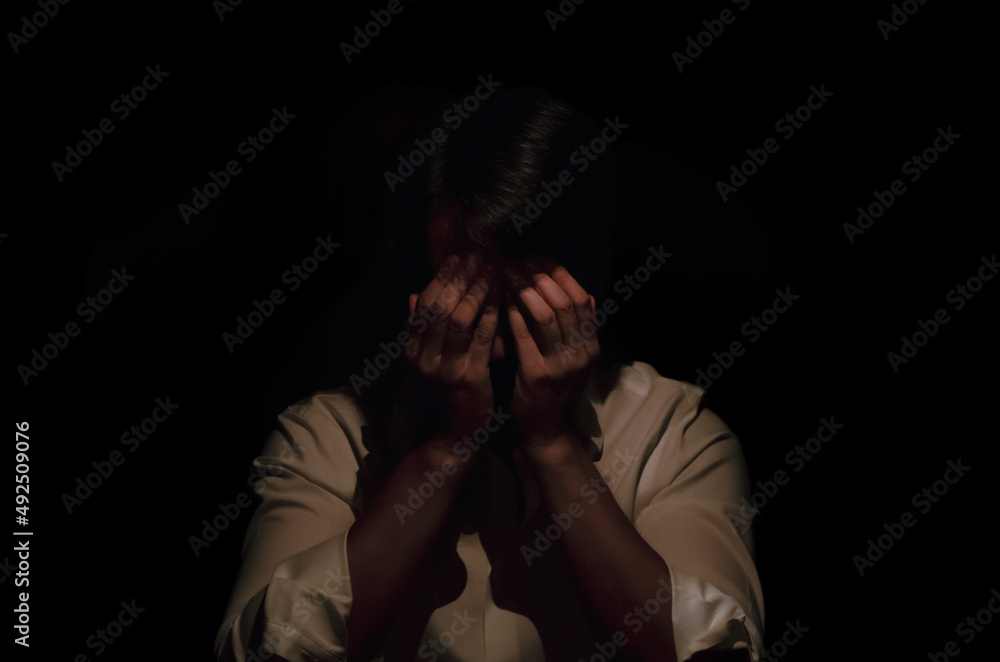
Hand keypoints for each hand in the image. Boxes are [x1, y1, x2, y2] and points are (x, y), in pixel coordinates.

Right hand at [403, 253, 499, 436]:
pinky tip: (502, 296)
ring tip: (491, 270)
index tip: (458, 258)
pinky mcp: (469, 377)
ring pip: (460, 318)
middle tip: (477, 257)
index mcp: (411, 351)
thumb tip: (415, 295)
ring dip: (477, 290)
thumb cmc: (446, 391)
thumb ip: (421, 330)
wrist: (456, 432)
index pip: (424, 304)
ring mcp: (445, 369)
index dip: (442, 278)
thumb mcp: (427, 360)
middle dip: (460, 278)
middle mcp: (423, 358)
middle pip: (440, 307)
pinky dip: (492, 312)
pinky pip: (482, 337)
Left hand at [503, 259, 599, 443]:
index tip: (538, 258)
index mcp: (591, 344)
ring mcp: (562, 366)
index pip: (580, 297)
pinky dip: (513, 315)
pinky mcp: (538, 376)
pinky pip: (525, 337)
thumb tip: (586, 294)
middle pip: (564, 302)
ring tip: (506, 274)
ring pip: (546, 315)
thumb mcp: (574, 357)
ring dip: (525, 290)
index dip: (560, 274)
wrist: (545, 428)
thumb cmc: (554, 387)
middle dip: (539, 277)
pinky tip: (501, 300)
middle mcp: (582, 353)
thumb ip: (580, 328)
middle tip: (517, 261)